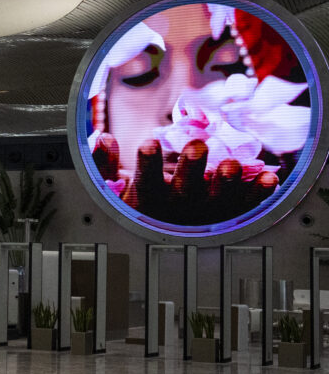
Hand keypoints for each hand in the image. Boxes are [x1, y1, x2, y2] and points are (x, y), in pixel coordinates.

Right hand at [95, 137, 278, 223]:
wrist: (166, 236)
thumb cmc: (141, 204)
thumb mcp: (114, 188)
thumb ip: (105, 164)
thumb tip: (103, 137)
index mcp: (148, 198)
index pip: (145, 180)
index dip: (147, 162)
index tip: (148, 142)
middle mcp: (178, 207)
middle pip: (185, 188)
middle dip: (192, 167)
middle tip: (197, 145)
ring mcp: (205, 212)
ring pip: (218, 199)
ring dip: (226, 182)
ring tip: (231, 165)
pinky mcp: (228, 214)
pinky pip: (246, 205)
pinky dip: (258, 193)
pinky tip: (269, 178)